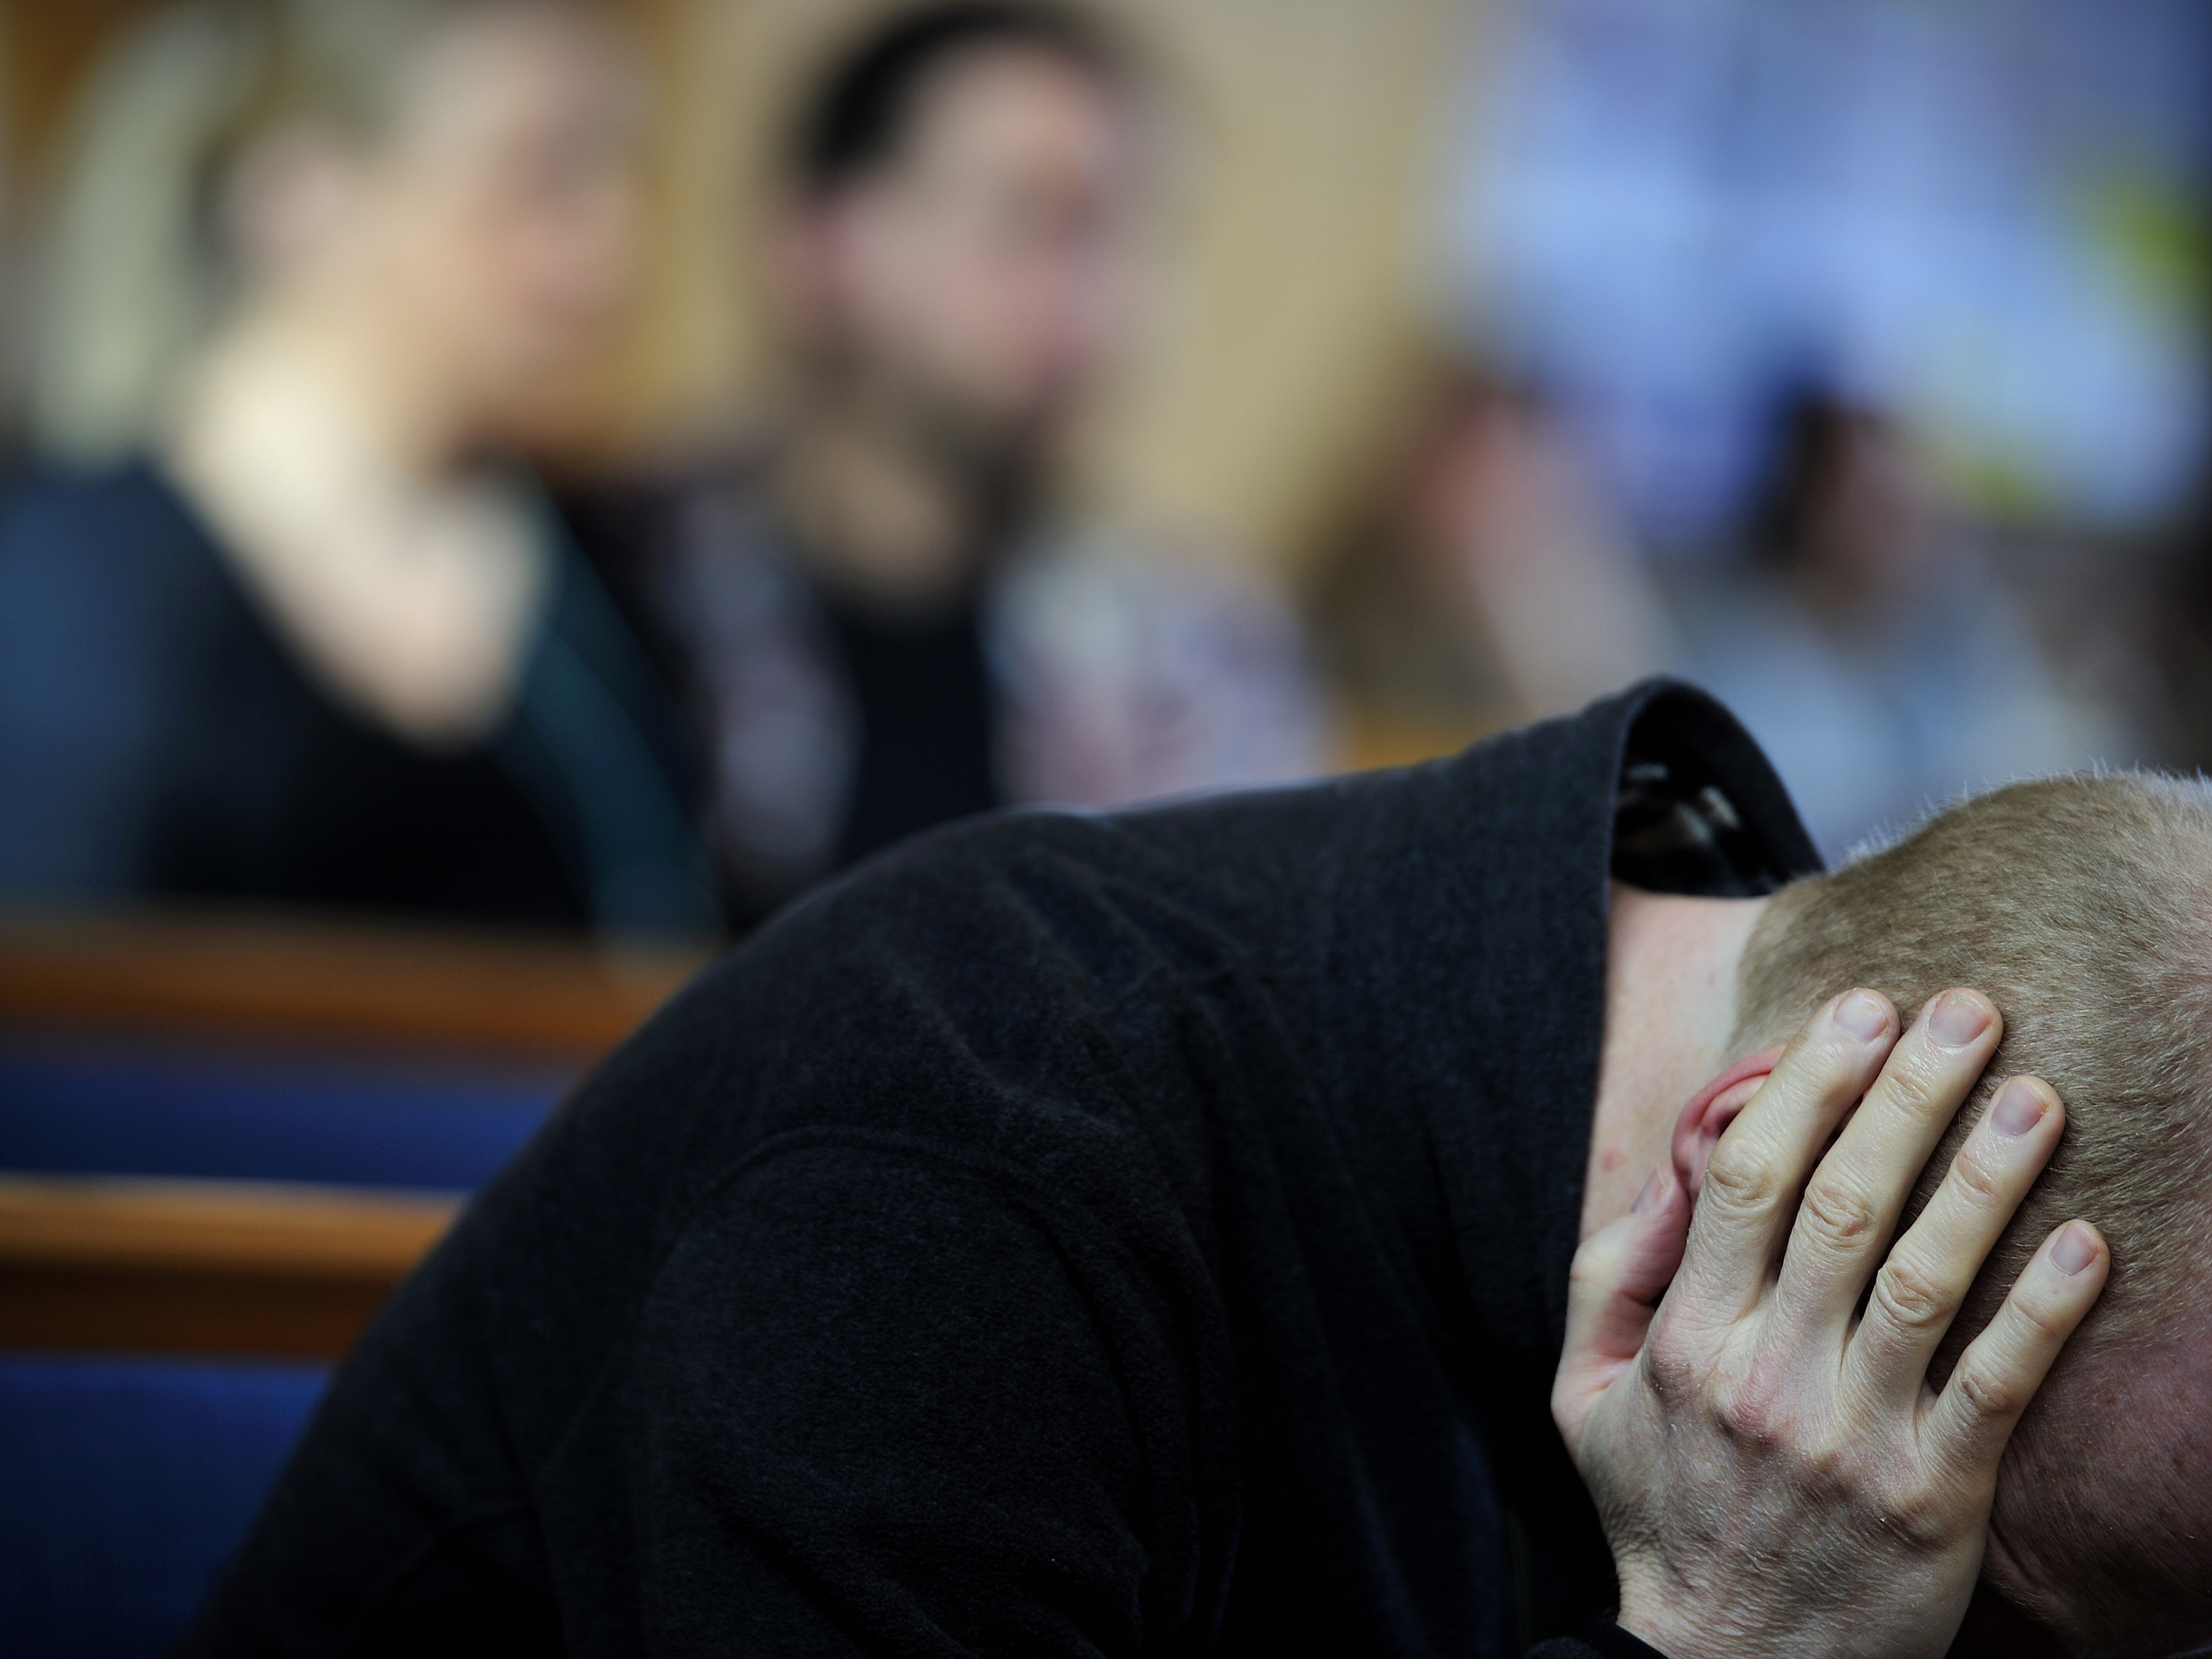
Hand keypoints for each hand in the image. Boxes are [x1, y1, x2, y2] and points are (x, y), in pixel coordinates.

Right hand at [1553, 988, 2108, 1658]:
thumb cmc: (1657, 1512)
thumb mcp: (1583, 1394)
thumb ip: (1611, 1273)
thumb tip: (1674, 1169)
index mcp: (1686, 1339)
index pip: (1746, 1180)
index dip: (1807, 1084)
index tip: (1857, 1011)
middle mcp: (1766, 1376)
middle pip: (1846, 1205)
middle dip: (1908, 1094)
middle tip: (1966, 1012)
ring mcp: (1853, 1437)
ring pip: (1927, 1279)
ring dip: (1986, 1176)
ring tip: (2038, 1094)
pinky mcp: (1933, 1498)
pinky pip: (1995, 1386)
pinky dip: (2043, 1309)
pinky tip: (2085, 1242)